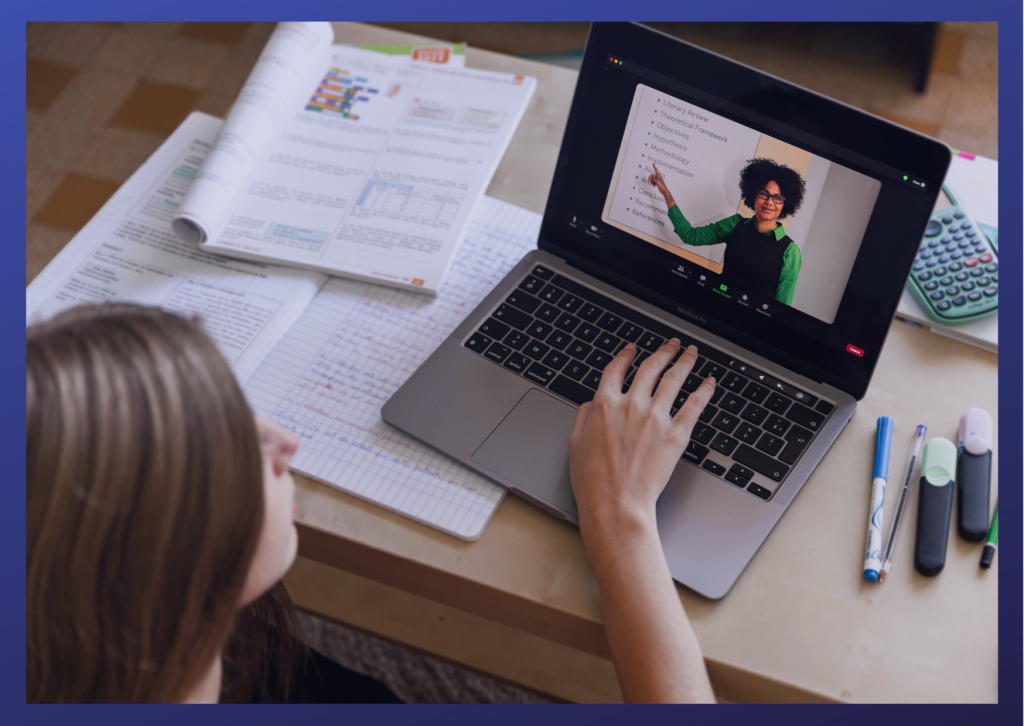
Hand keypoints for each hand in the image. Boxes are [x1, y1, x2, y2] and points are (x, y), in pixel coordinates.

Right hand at [568, 339, 715, 532]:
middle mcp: (631, 404)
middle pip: (650, 368)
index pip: (616, 370)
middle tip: (671, 344)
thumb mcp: (574, 444)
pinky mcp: (676, 434)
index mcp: (605, 404)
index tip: (631, 350)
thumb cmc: (593, 481)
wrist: (615, 503)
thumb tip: (590, 405)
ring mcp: (656, 417)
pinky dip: (704, 390)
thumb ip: (583, 418)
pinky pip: (695, 405)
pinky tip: (709, 382)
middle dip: (662, 351)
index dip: (625, 356)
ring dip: (684, 361)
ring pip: (674, 379)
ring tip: (691, 352)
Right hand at [647, 162, 672, 203]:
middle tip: (649, 181)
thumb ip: (653, 179)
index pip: (656, 170)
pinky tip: (654, 185)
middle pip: (652, 175)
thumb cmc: (662, 186)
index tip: (653, 164)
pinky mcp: (656, 183)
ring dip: (651, 182)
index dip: (654, 167)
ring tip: (653, 184)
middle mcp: (657, 177)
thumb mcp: (657, 181)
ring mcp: (657, 180)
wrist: (664, 190)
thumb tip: (651, 179)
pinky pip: (652, 182)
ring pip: (651, 179)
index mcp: (658, 176)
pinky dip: (652, 183)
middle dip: (650, 178)